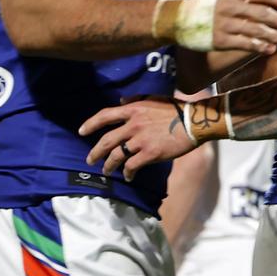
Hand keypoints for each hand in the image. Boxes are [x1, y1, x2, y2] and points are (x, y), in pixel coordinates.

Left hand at [79, 96, 197, 180]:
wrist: (194, 122)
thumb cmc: (177, 109)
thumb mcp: (155, 99)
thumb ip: (136, 99)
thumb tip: (121, 101)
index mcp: (133, 110)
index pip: (104, 116)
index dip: (90, 124)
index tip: (81, 132)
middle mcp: (133, 125)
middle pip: (106, 141)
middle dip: (95, 153)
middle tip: (90, 160)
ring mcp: (140, 140)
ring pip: (116, 156)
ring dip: (109, 165)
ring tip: (107, 171)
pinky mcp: (150, 153)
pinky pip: (132, 166)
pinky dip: (128, 173)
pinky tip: (129, 176)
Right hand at [207, 0, 276, 51]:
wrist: (179, 20)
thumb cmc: (206, 1)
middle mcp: (228, 6)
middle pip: (261, 13)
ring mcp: (224, 24)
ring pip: (256, 30)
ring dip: (274, 36)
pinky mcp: (220, 40)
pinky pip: (245, 44)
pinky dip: (260, 47)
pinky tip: (271, 49)